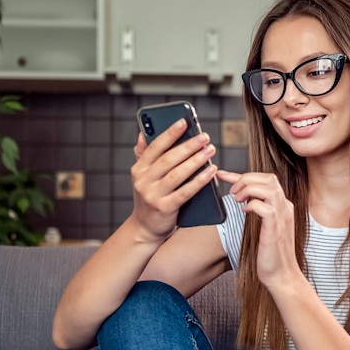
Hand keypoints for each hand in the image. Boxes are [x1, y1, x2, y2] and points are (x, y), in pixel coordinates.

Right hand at [129, 120, 217, 242]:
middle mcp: (143, 181)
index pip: (155, 147)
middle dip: (188, 146)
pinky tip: (211, 171)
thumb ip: (143, 155)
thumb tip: (143, 133)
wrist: (145, 228)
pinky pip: (186, 191)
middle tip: (204, 137)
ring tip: (210, 150)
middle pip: (169, 159)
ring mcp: (153, 195)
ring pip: (178, 174)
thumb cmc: (150, 197)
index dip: (170, 133)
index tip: (184, 121)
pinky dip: (200, 181)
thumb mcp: (143, 176)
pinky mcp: (165, 208)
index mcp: (138, 169)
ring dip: (196, 161)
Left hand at [217, 170, 300, 288]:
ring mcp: (282, 217)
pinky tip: (244, 211)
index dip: (242, 175)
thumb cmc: (271, 255)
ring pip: (268, 187)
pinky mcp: (275, 228)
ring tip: (236, 199)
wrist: (282, 275)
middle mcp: (285, 207)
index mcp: (282, 206)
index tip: (222, 174)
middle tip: (231, 191)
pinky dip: (251, 205)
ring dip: (248, 188)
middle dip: (245, 178)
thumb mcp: (265, 228)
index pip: (266, 180)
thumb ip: (259, 211)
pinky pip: (265, 206)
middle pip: (268, 178)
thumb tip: (244, 201)